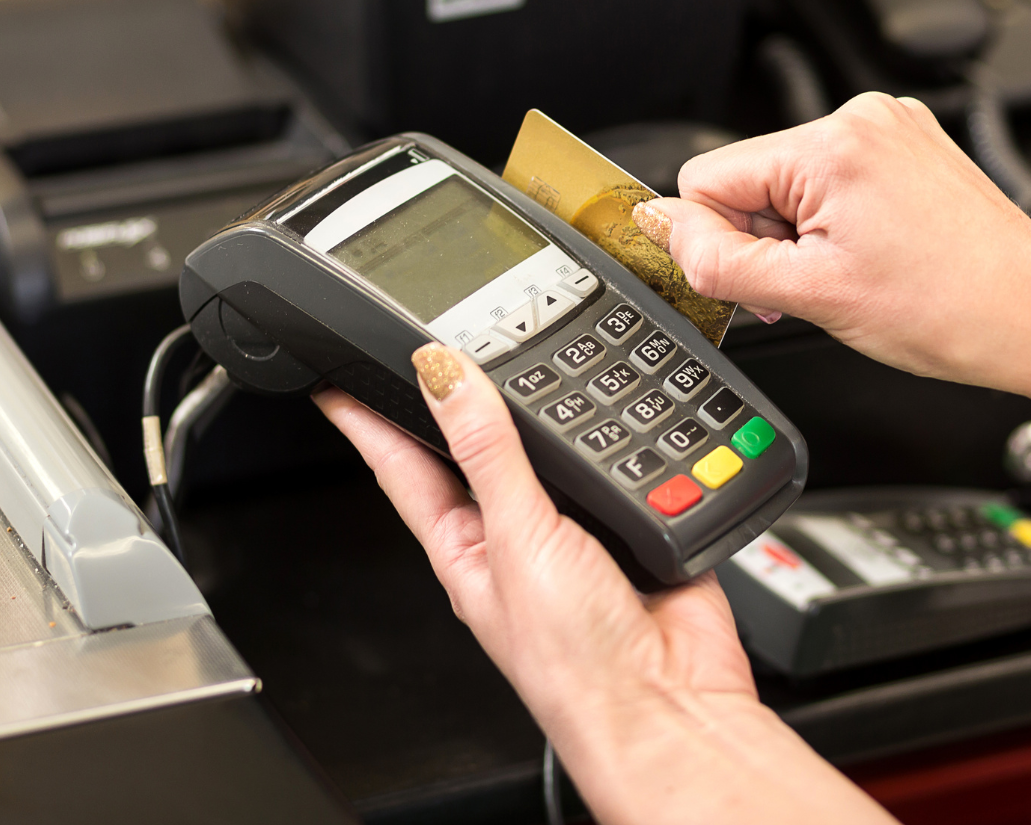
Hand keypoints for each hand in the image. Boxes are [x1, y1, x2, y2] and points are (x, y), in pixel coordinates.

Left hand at [315, 347, 894, 824]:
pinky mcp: (626, 519)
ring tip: (517, 361)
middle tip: (428, 348)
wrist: (668, 707)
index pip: (400, 465)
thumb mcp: (516, 543)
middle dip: (451, 399)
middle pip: (472, 445)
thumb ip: (488, 454)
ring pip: (544, 446)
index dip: (365, 420)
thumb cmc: (575, 665)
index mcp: (464, 541)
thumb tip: (446, 379)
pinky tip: (608, 407)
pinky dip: (613, 429)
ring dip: (540, 407)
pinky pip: (613, 458)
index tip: (338, 382)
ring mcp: (570, 523)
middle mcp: (512, 529)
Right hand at [634, 92, 1030, 417]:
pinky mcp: (903, 146)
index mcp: (831, 146)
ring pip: (784, 183)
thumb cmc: (951, 311)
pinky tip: (861, 254)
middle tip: (807, 285)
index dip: (716, 240)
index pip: (705, 178)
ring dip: (793, 234)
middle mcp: (861, 120)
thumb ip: (716, 260)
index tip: (756, 279)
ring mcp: (888, 129)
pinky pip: (827, 180)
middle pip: (746, 178)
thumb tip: (660, 226)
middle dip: (760, 238)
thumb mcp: (809, 296)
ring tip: (843, 273)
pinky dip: (826, 221)